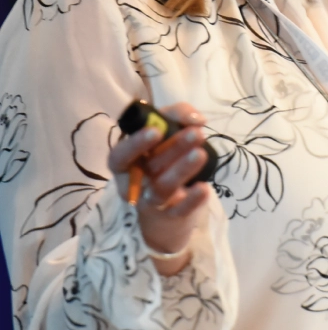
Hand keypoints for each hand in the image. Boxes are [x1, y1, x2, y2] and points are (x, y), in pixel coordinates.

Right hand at [108, 103, 211, 274]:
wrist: (169, 198)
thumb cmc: (164, 153)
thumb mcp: (168, 128)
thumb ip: (177, 114)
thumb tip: (195, 119)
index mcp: (127, 161)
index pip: (120, 155)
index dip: (135, 144)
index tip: (156, 130)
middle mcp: (135, 182)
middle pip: (150, 166)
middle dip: (174, 148)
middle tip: (197, 133)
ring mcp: (151, 201)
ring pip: (163, 188)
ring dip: (182, 170)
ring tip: (201, 154)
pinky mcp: (170, 215)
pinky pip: (179, 210)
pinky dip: (192, 200)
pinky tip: (204, 188)